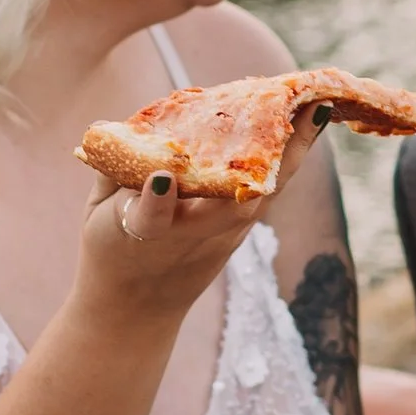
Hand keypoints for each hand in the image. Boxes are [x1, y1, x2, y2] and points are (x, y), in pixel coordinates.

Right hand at [71, 106, 335, 324]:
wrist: (137, 310)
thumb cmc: (111, 248)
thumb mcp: (98, 212)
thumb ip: (115, 168)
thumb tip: (146, 123)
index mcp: (140, 231)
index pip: (148, 216)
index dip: (154, 198)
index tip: (160, 179)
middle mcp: (191, 236)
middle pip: (233, 201)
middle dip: (267, 155)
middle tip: (300, 105)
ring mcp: (224, 236)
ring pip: (266, 191)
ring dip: (293, 148)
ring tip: (317, 104)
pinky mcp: (240, 233)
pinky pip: (269, 189)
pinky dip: (287, 157)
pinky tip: (305, 124)